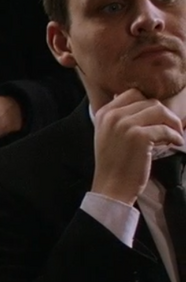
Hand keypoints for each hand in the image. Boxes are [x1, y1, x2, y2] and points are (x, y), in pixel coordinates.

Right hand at [93, 88, 184, 203]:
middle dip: (164, 114)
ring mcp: (125, 125)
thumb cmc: (114, 164)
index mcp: (104, 114)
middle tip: (171, 127)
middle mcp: (113, 116)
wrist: (111, 187)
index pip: (132, 94)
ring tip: (176, 134)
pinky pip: (165, 129)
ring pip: (159, 111)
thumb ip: (120, 119)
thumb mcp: (108, 135)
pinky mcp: (139, 137)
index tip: (157, 117)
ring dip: (172, 122)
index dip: (149, 104)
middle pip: (149, 101)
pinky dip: (175, 136)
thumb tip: (148, 107)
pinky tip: (176, 143)